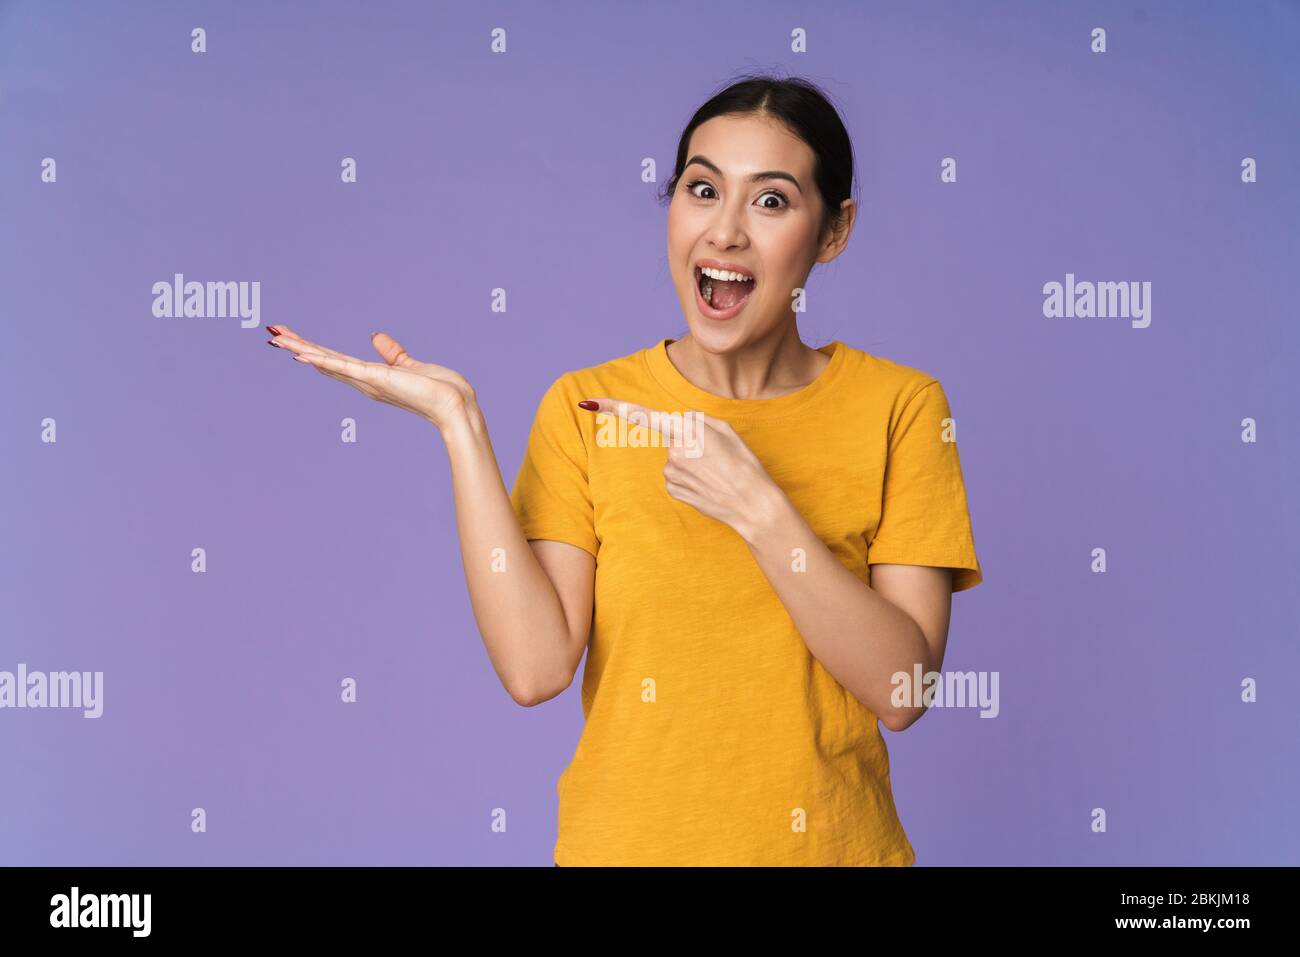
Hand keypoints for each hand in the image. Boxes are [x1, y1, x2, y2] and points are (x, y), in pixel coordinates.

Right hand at [267, 325, 475, 430]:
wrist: (455, 406)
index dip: (313, 349)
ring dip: (302, 349)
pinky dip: (323, 361)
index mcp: (370, 378)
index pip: (335, 360)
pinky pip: (344, 368)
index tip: (292, 338)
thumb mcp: (409, 365)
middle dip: (298, 346)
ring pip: (327, 362)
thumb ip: (391, 352)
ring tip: (277, 339)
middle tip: (272, 334)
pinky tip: (302, 355)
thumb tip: (375, 336)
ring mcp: (368, 382)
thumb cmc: (439, 390)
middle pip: (324, 361)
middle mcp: (364, 382)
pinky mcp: (376, 379)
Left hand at [578, 397, 783, 540]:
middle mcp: (674, 451)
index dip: (614, 407)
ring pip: (674, 458)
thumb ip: (698, 420)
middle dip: (689, 443)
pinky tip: (708, 485)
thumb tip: (679, 422)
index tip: (588, 402)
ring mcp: (671, 473)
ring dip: (691, 462)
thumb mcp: (727, 431)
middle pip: (672, 437)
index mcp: (688, 430)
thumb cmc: (744, 465)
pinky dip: (690, 478)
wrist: (752, 505)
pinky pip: (676, 476)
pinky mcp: (673, 490)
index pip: (644, 415)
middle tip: (717, 457)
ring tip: (715, 473)